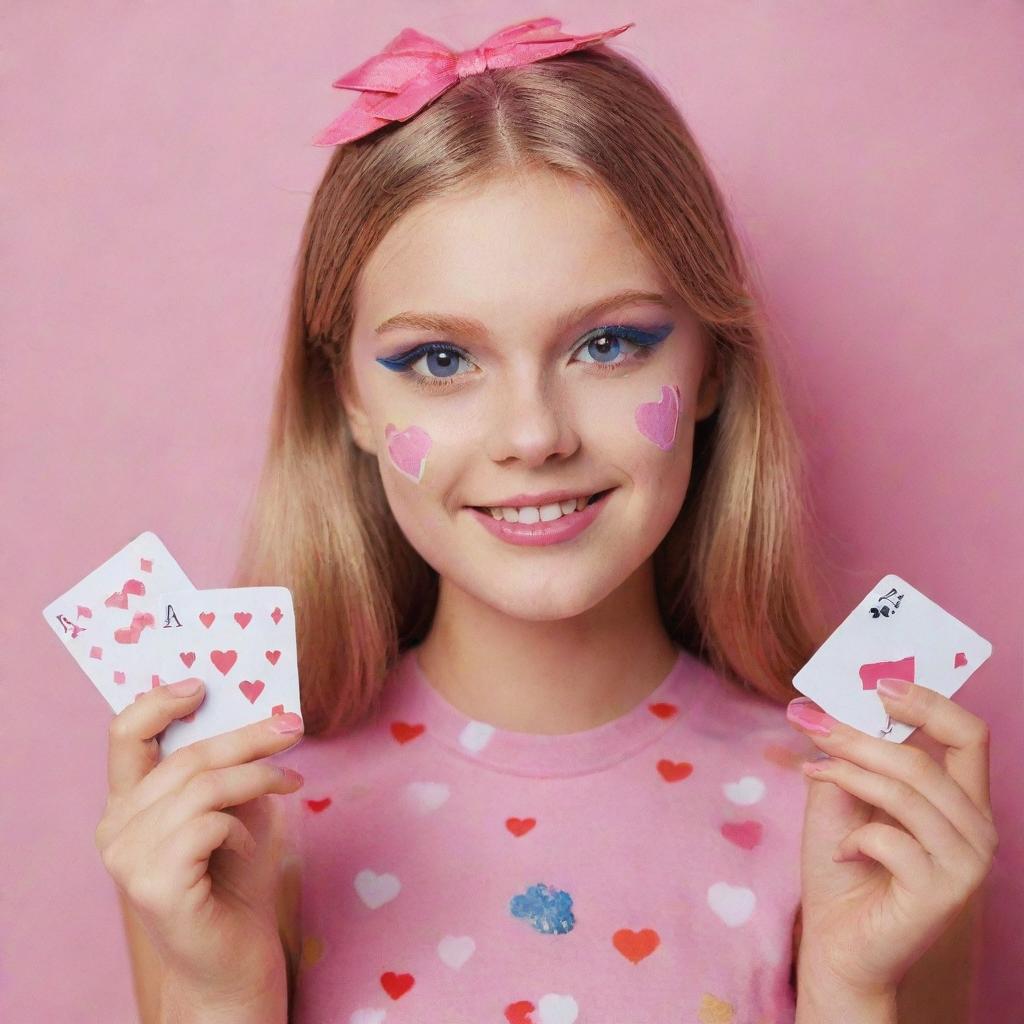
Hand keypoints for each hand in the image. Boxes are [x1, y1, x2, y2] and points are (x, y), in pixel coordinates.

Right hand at [94, 677, 305, 1005]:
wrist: (236, 961)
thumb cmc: (237, 880)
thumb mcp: (237, 807)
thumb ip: (230, 767)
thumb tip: (260, 712)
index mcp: (128, 804)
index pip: (124, 735)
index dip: (159, 701)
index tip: (203, 684)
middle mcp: (115, 829)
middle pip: (184, 756)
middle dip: (248, 735)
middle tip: (294, 727)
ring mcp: (127, 859)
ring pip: (202, 785)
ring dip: (258, 777)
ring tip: (291, 784)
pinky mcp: (153, 885)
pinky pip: (209, 823)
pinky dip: (243, 827)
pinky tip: (250, 848)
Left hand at [786, 679, 996, 999]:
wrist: (835, 944)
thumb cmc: (842, 866)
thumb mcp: (840, 796)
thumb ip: (846, 754)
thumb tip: (821, 703)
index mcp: (960, 799)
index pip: (968, 734)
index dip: (928, 701)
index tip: (878, 682)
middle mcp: (977, 829)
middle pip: (926, 758)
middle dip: (861, 735)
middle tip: (814, 723)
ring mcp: (965, 863)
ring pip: (907, 791)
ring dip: (850, 774)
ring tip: (815, 773)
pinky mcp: (942, 893)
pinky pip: (892, 838)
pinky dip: (855, 836)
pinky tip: (844, 851)